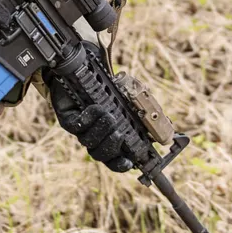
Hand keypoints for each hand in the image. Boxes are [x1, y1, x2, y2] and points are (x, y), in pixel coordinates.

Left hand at [49, 44, 133, 172]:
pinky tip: (96, 108)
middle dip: (111, 147)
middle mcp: (95, 136)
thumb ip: (144, 114)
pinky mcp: (68, 119)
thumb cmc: (109, 86)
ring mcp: (81, 129)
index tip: (128, 162)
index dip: (120, 164)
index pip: (114, 160)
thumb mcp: (131, 100)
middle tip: (118, 134)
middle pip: (101, 155)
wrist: (84, 68)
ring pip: (88, 142)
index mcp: (110, 137)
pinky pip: (76, 126)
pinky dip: (89, 118)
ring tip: (109, 116)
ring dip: (101, 130)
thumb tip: (163, 131)